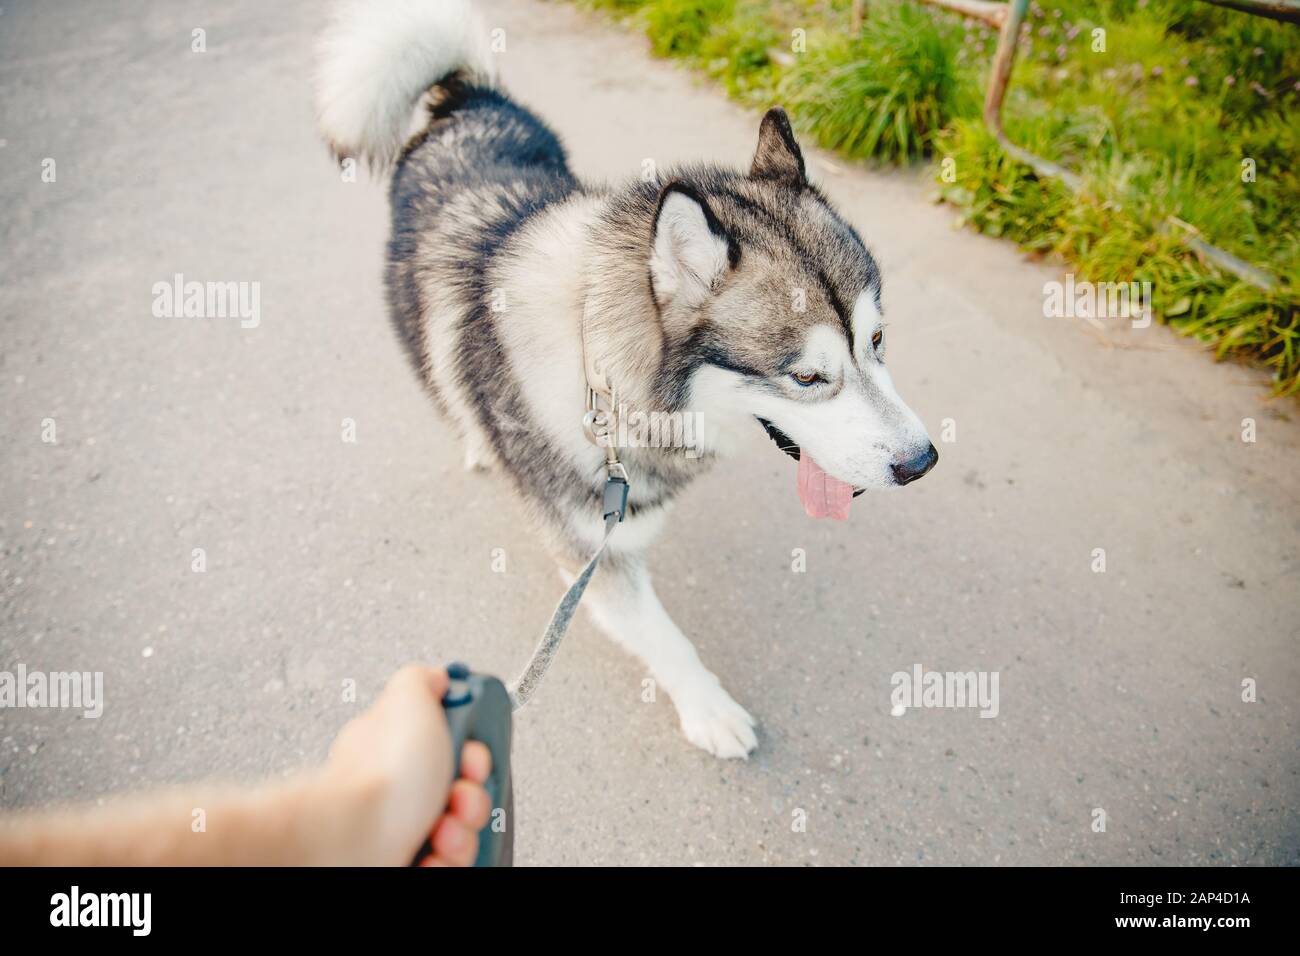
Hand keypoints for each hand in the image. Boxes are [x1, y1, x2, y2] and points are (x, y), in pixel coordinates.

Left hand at [325, 665, 492, 865]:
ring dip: (464, 832)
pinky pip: (450, 862)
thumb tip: (438, 677)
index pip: (458, 745)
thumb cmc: (377, 777)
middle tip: (457, 796)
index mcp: (402, 747)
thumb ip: (423, 681)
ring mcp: (405, 827)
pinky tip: (433, 854)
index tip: (471, 754)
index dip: (475, 751)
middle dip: (473, 796)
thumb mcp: (407, 701)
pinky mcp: (410, 860)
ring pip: (463, 830)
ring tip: (441, 832)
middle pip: (466, 790)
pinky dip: (448, 860)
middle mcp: (403, 788)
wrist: (353, 840)